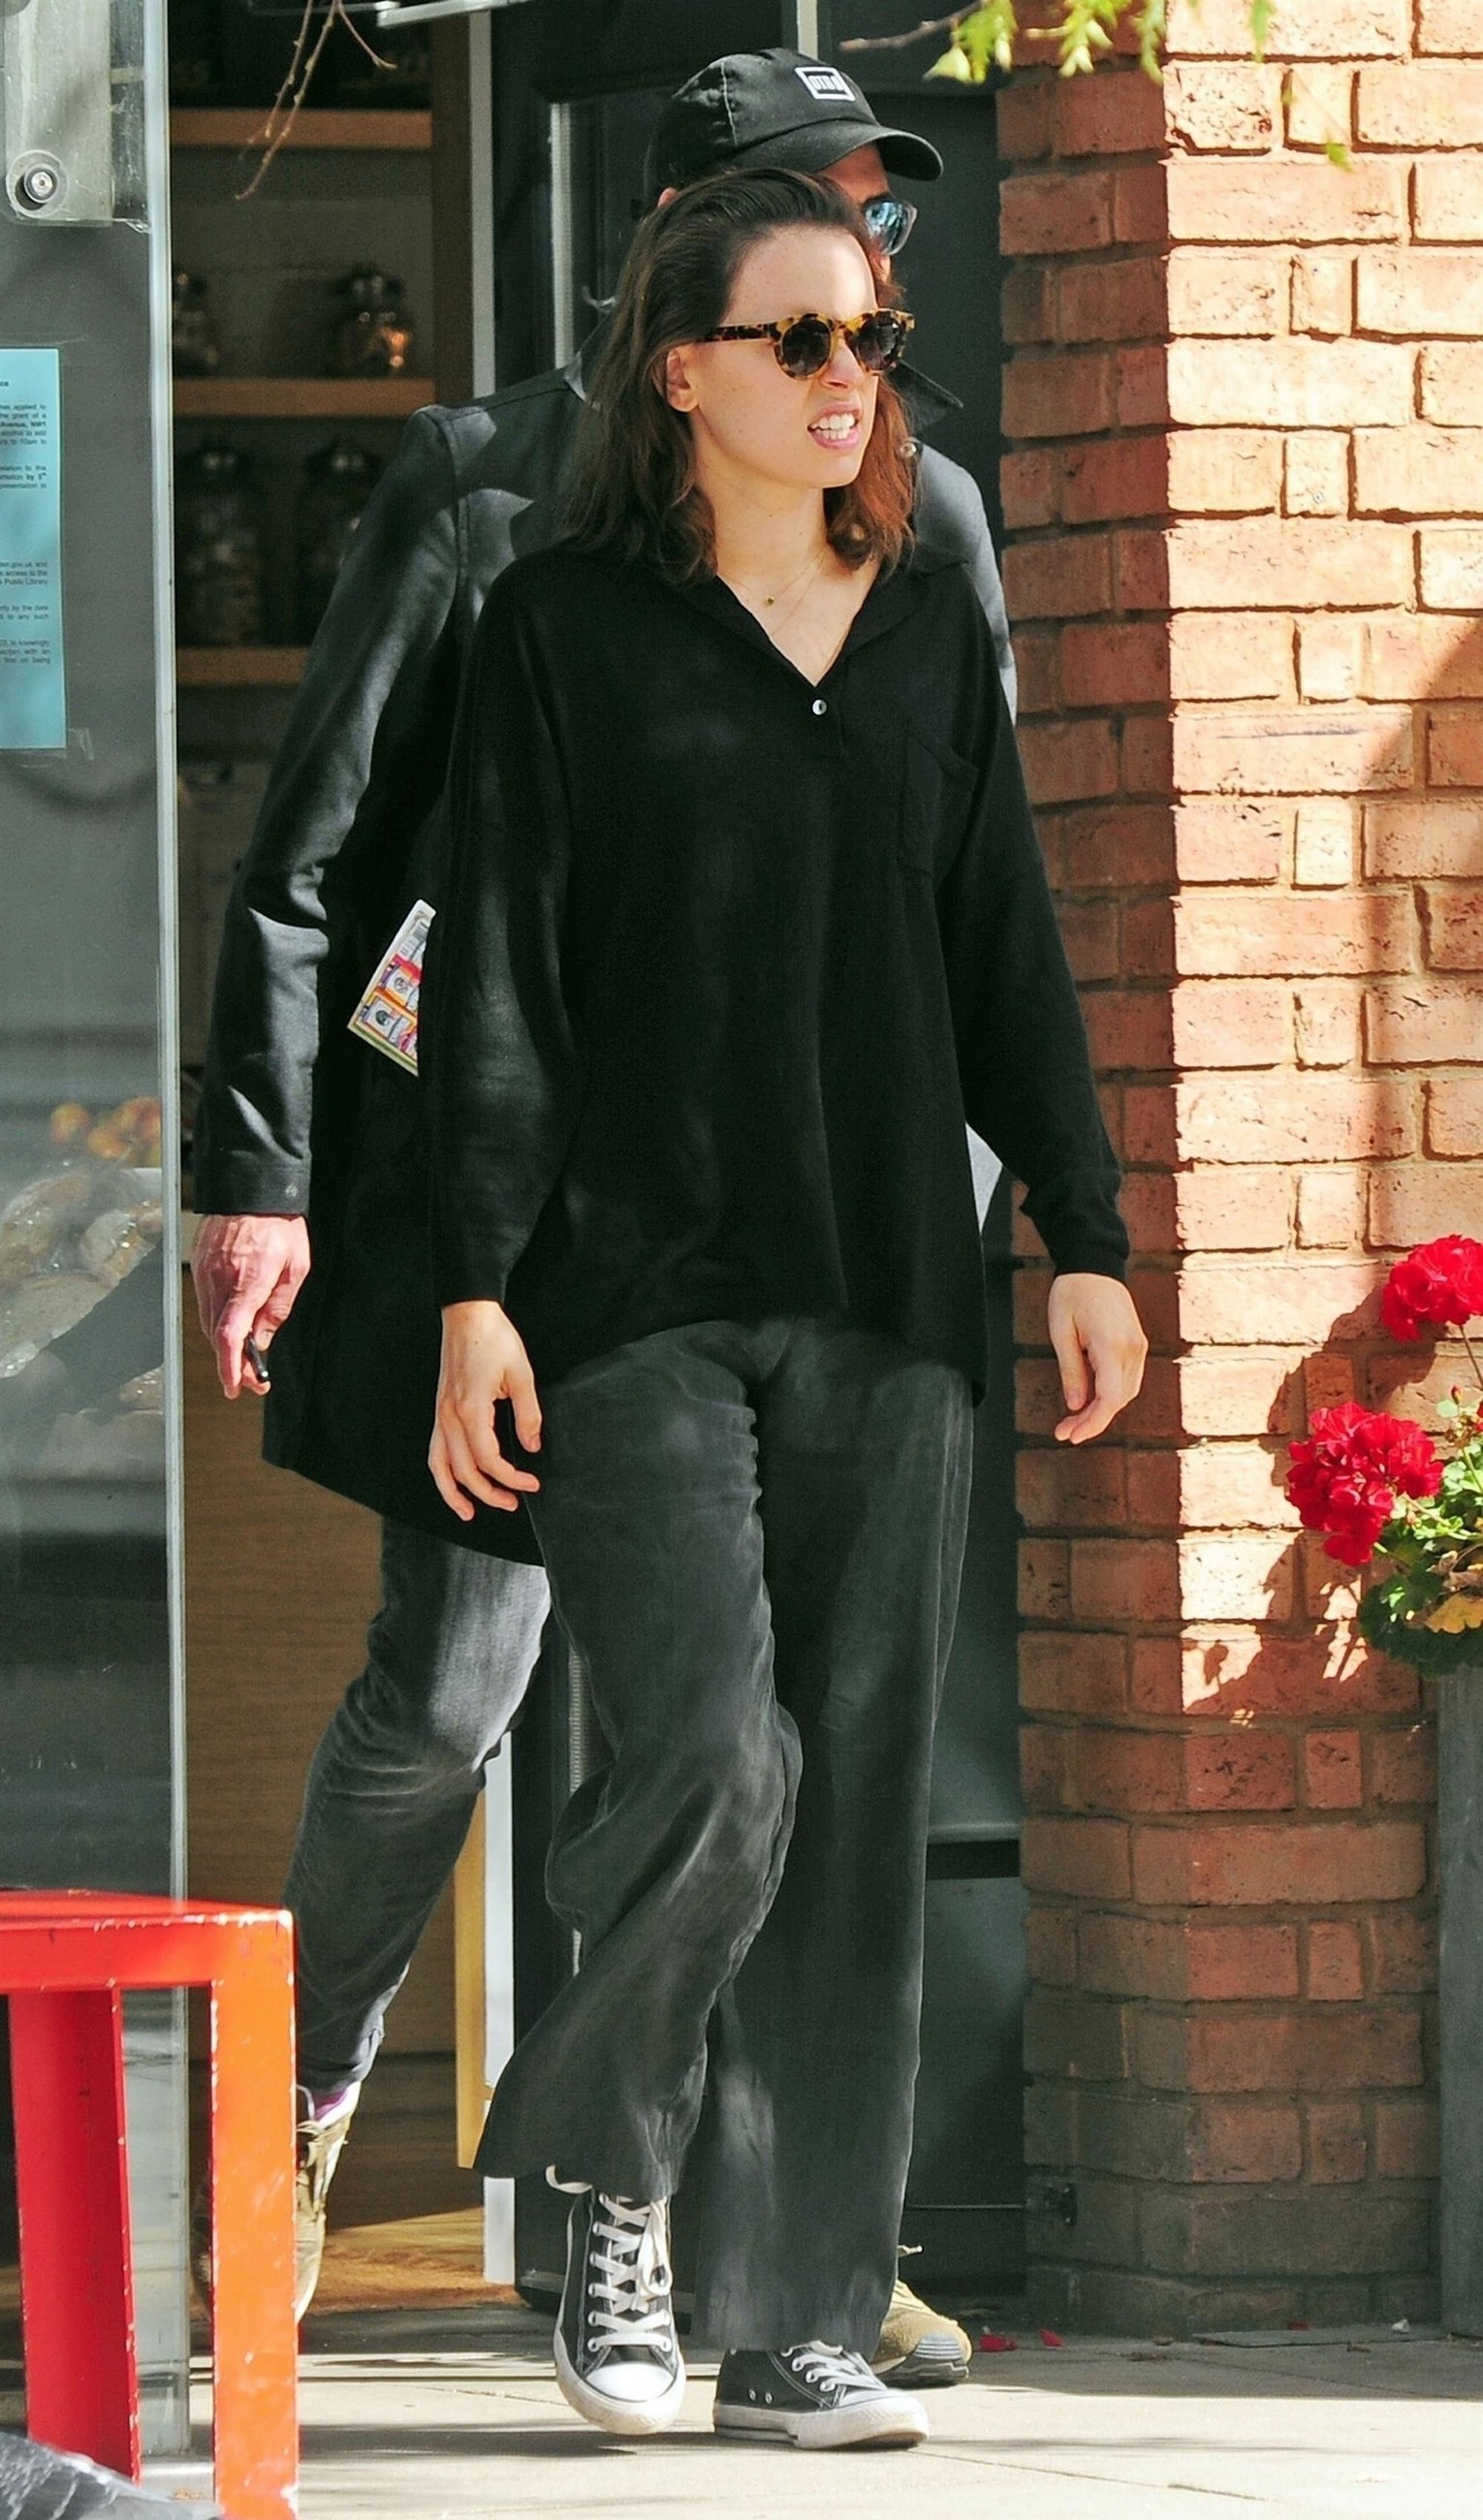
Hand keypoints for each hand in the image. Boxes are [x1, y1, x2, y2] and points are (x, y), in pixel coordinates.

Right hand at [191, 1214, 310, 1399]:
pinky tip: (235, 1320)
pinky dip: (218, 1319)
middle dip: (233, 1362)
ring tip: (247, 1352)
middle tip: (253, 1377)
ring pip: (209, 1322)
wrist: (253, 1190)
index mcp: (247, 1282)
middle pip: (217, 1335)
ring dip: (225, 1341)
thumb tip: (261, 1342)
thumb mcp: (295, 1269)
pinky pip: (205, 1302)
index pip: (229, 1335)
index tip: (235, 1386)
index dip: (230, 1367)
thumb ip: (278, 1309)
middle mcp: (219, 1280)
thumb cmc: (280, 1227)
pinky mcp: (198, 1266)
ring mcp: (204, 1272)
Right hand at [430, 1300, 542, 1521]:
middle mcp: (450, 1416)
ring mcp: (440, 1413)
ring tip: (470, 1512)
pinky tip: (454, 1482)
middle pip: (464, 1470)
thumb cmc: (495, 1339)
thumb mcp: (521, 1375)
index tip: (531, 1483)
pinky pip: (435, 1449)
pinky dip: (442, 1472)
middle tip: (512, 1502)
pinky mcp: (440, 1409)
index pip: (488, 1459)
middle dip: (488, 1492)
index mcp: (471, 1409)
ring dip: (453, 1492)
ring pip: (439, 1465)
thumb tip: (532, 1447)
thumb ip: (528, 1415)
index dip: (511, 1477)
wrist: (467, 1314)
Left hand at [1048, 1272, 1146, 1444]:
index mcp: (1111, 1345)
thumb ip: (1071, 1371)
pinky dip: (1111, 1394)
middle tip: (1065, 1431)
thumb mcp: (1061, 1332)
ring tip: (1074, 1419)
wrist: (1094, 1263)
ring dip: (1102, 1409)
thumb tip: (1076, 1405)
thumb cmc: (1072, 1292)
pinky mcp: (1137, 1343)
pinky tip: (1091, 1399)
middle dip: (1093, 1420)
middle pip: (1119, 1400)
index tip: (1071, 1435)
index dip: (1092, 1422)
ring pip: (1126, 1392)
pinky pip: (1128, 1378)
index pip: (1109, 1398)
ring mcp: (1138, 1345)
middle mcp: (1132, 1348)